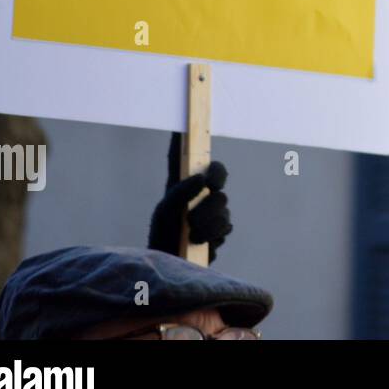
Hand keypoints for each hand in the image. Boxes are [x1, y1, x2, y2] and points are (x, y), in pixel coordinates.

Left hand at [148, 132, 231, 262]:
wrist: (171, 269)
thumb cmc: (161, 238)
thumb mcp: (165, 212)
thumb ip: (180, 192)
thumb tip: (202, 178)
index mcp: (180, 185)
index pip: (184, 156)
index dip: (186, 137)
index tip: (188, 120)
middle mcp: (197, 195)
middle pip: (217, 174)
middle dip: (216, 180)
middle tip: (211, 186)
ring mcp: (211, 211)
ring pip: (223, 202)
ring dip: (209, 218)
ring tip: (194, 232)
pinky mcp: (220, 231)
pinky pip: (227, 225)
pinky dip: (215, 234)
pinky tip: (202, 243)